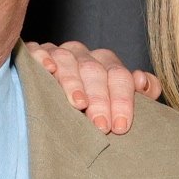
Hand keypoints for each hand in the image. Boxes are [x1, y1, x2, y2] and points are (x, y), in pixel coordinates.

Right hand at [25, 41, 161, 133]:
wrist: (52, 100)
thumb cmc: (90, 107)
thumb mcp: (116, 102)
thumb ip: (138, 94)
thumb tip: (143, 81)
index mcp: (107, 64)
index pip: (119, 76)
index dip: (122, 101)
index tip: (120, 127)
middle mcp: (84, 56)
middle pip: (95, 70)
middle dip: (100, 99)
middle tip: (101, 125)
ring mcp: (60, 53)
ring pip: (69, 61)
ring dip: (74, 82)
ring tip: (78, 104)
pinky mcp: (35, 53)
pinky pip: (40, 51)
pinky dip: (45, 59)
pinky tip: (49, 70)